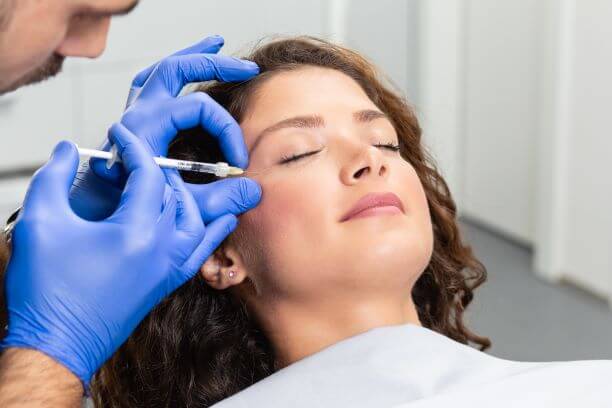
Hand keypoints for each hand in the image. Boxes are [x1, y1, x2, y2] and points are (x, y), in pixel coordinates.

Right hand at [1, 127, 238, 387]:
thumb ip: (55, 178)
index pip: (149, 175)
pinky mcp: (168, 282)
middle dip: (156, 169)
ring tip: (166, 182)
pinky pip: (203, 251)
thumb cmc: (47, 292)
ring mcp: (170, 268)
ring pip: (196, 220)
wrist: (57, 346)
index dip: (134, 148)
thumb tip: (71, 150)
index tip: (121, 135)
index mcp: (137, 232)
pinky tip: (223, 219)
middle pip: (176, 194)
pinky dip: (214, 231)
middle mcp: (163, 249)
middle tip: (133, 160)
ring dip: (184, 196)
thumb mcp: (40, 224)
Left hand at [69, 35, 259, 219]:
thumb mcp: (178, 207)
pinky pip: (152, 83)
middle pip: (178, 68)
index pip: (199, 108)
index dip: (227, 131)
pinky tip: (187, 68)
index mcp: (146, 125)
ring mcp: (133, 113)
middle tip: (249, 70)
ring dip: (191, 55)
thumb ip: (217, 200)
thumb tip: (254, 190)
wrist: (93, 215)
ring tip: (216, 43)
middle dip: (217, 65)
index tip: (238, 162)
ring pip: (162, 69)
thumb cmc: (127, 210)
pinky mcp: (135, 121)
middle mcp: (137, 112)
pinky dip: (172, 72)